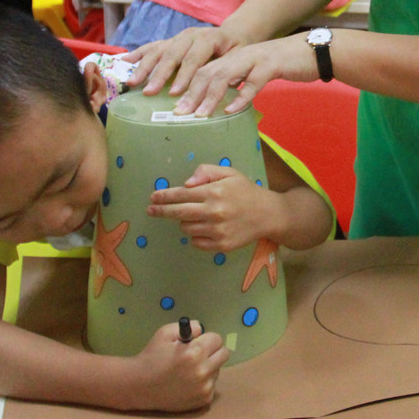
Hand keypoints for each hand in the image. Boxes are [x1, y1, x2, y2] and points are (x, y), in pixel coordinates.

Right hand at [127, 26, 242, 101]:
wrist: (234, 33)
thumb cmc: (237, 49)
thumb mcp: (239, 58)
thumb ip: (227, 70)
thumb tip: (218, 89)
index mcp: (208, 38)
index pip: (194, 58)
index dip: (184, 75)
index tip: (175, 93)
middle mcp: (190, 35)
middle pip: (172, 54)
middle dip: (159, 74)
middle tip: (149, 92)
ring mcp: (178, 37)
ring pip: (158, 50)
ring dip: (144, 67)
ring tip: (131, 82)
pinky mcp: (171, 41)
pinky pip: (152, 47)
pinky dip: (138, 54)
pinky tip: (124, 62)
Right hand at [127, 319, 229, 411]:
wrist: (139, 386)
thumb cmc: (152, 357)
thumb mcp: (166, 333)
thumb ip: (189, 327)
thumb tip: (203, 330)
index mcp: (195, 353)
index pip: (217, 339)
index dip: (207, 339)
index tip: (199, 342)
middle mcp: (203, 371)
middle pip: (224, 354)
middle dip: (213, 351)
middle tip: (199, 354)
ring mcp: (204, 388)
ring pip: (217, 370)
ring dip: (208, 367)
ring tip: (188, 370)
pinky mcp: (203, 400)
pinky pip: (212, 385)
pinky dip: (204, 382)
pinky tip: (187, 383)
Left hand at [142, 35, 315, 116]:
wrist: (313, 50)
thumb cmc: (283, 64)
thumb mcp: (254, 71)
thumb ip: (237, 81)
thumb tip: (219, 99)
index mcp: (232, 57)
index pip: (201, 69)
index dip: (184, 83)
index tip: (170, 103)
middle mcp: (238, 55)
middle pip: (207, 71)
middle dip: (190, 92)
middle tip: (177, 112)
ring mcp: (255, 58)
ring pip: (225, 75)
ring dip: (210, 96)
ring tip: (198, 114)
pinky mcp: (273, 65)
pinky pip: (254, 82)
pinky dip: (241, 97)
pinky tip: (231, 111)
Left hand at [147, 163, 281, 251]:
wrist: (268, 214)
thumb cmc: (245, 191)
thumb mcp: (229, 173)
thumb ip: (206, 172)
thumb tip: (186, 184)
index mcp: (214, 192)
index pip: (181, 194)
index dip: (164, 196)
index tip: (153, 197)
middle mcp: (214, 212)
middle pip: (178, 213)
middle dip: (161, 211)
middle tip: (151, 210)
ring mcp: (217, 231)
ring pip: (186, 228)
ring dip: (185, 222)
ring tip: (194, 215)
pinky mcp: (221, 245)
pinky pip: (196, 242)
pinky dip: (195, 236)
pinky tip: (203, 228)